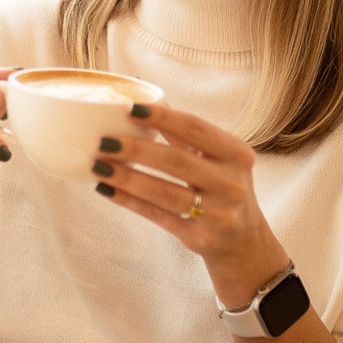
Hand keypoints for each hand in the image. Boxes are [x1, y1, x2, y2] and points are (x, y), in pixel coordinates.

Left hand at [91, 101, 286, 305]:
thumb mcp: (220, 158)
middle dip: (135, 149)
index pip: (195, 128)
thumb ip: (188, 134)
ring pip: (163, 192)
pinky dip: (128, 201)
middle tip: (104, 141)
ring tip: (98, 165)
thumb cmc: (224, 187)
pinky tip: (106, 188)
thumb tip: (153, 102)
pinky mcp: (199, 237)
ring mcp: (217, 213)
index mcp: (237, 154)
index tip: (129, 109)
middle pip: (176, 161)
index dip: (161, 118)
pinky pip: (156, 216)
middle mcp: (231, 183)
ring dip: (126, 177)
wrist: (244, 240)